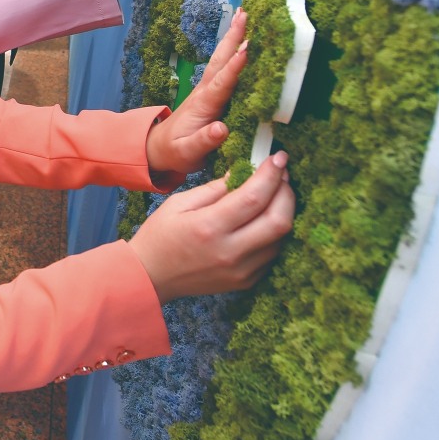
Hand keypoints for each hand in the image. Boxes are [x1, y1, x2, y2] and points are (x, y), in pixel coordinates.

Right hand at [129, 151, 294, 302]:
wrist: (151, 276)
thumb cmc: (160, 235)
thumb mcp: (179, 203)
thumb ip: (214, 188)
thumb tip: (244, 172)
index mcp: (209, 226)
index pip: (253, 197)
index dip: (271, 175)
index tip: (277, 158)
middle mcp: (230, 251)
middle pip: (278, 220)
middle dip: (286, 192)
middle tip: (282, 174)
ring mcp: (241, 270)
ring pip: (280, 238)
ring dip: (283, 211)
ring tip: (276, 193)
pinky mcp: (246, 281)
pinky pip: (271, 253)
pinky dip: (274, 232)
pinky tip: (265, 218)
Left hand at [147, 9, 245, 176]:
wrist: (159, 148)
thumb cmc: (176, 152)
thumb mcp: (187, 152)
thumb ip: (204, 142)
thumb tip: (221, 129)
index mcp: (203, 105)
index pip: (221, 83)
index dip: (235, 67)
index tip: (248, 49)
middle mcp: (205, 92)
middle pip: (220, 61)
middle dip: (233, 38)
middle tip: (245, 14)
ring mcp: (207, 90)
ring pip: (221, 60)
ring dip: (233, 38)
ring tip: (244, 15)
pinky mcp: (211, 92)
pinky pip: (225, 68)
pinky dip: (234, 51)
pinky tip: (244, 40)